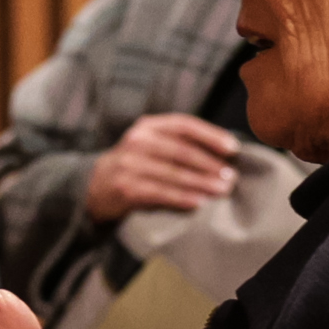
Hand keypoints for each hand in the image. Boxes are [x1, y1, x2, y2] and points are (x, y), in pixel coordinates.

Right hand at [86, 112, 240, 222]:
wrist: (96, 186)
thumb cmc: (137, 166)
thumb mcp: (153, 145)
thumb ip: (181, 144)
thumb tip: (225, 155)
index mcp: (149, 126)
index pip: (184, 125)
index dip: (211, 136)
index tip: (233, 149)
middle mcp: (137, 140)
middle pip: (181, 151)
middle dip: (210, 165)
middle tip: (232, 177)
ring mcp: (129, 164)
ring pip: (173, 173)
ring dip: (201, 183)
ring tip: (222, 190)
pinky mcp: (126, 188)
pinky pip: (160, 193)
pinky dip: (182, 198)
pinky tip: (199, 203)